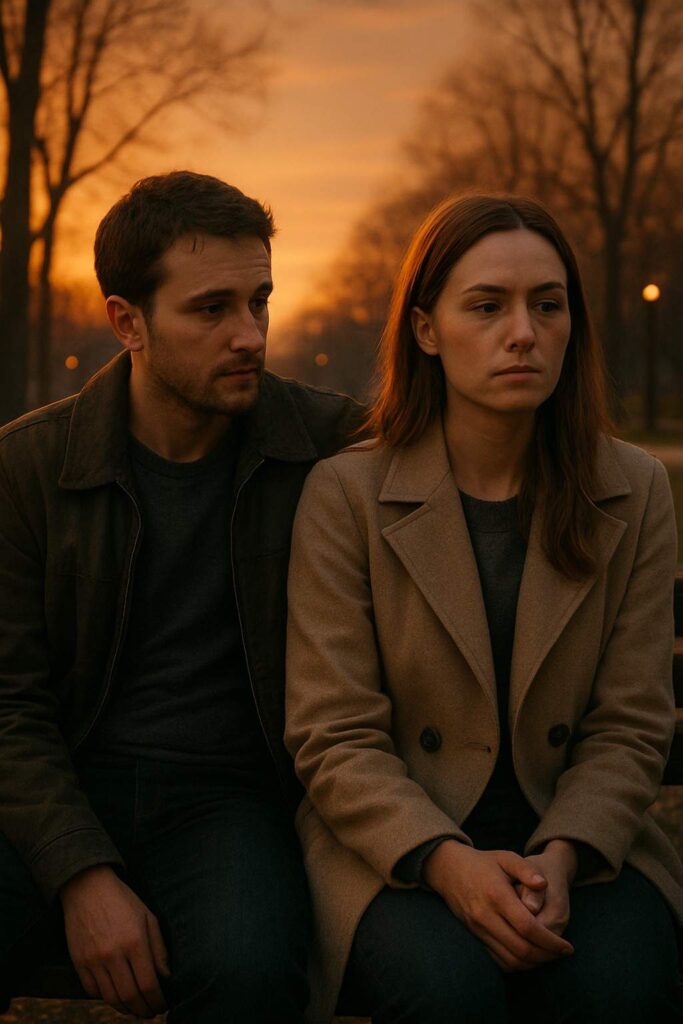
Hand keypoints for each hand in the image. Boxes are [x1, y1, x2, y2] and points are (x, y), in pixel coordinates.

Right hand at [60, 865, 169, 1017]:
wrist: (87, 888)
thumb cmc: (122, 900)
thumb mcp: (148, 916)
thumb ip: (159, 948)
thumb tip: (166, 976)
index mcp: (135, 941)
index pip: (148, 984)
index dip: (157, 1000)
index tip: (162, 1005)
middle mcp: (113, 954)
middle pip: (130, 996)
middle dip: (143, 1010)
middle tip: (150, 1012)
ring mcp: (94, 960)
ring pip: (111, 998)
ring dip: (125, 1009)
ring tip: (135, 1009)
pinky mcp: (79, 962)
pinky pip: (93, 991)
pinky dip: (106, 998)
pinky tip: (115, 995)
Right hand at [423, 840, 573, 971]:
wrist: (448, 869)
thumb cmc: (482, 862)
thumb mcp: (505, 857)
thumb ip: (526, 869)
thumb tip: (543, 884)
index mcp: (497, 895)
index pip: (528, 927)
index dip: (550, 941)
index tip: (567, 947)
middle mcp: (486, 916)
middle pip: (521, 949)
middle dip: (546, 956)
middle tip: (562, 953)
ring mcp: (478, 928)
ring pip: (510, 959)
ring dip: (533, 963)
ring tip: (549, 956)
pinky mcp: (474, 936)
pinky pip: (497, 960)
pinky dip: (516, 964)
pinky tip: (529, 956)